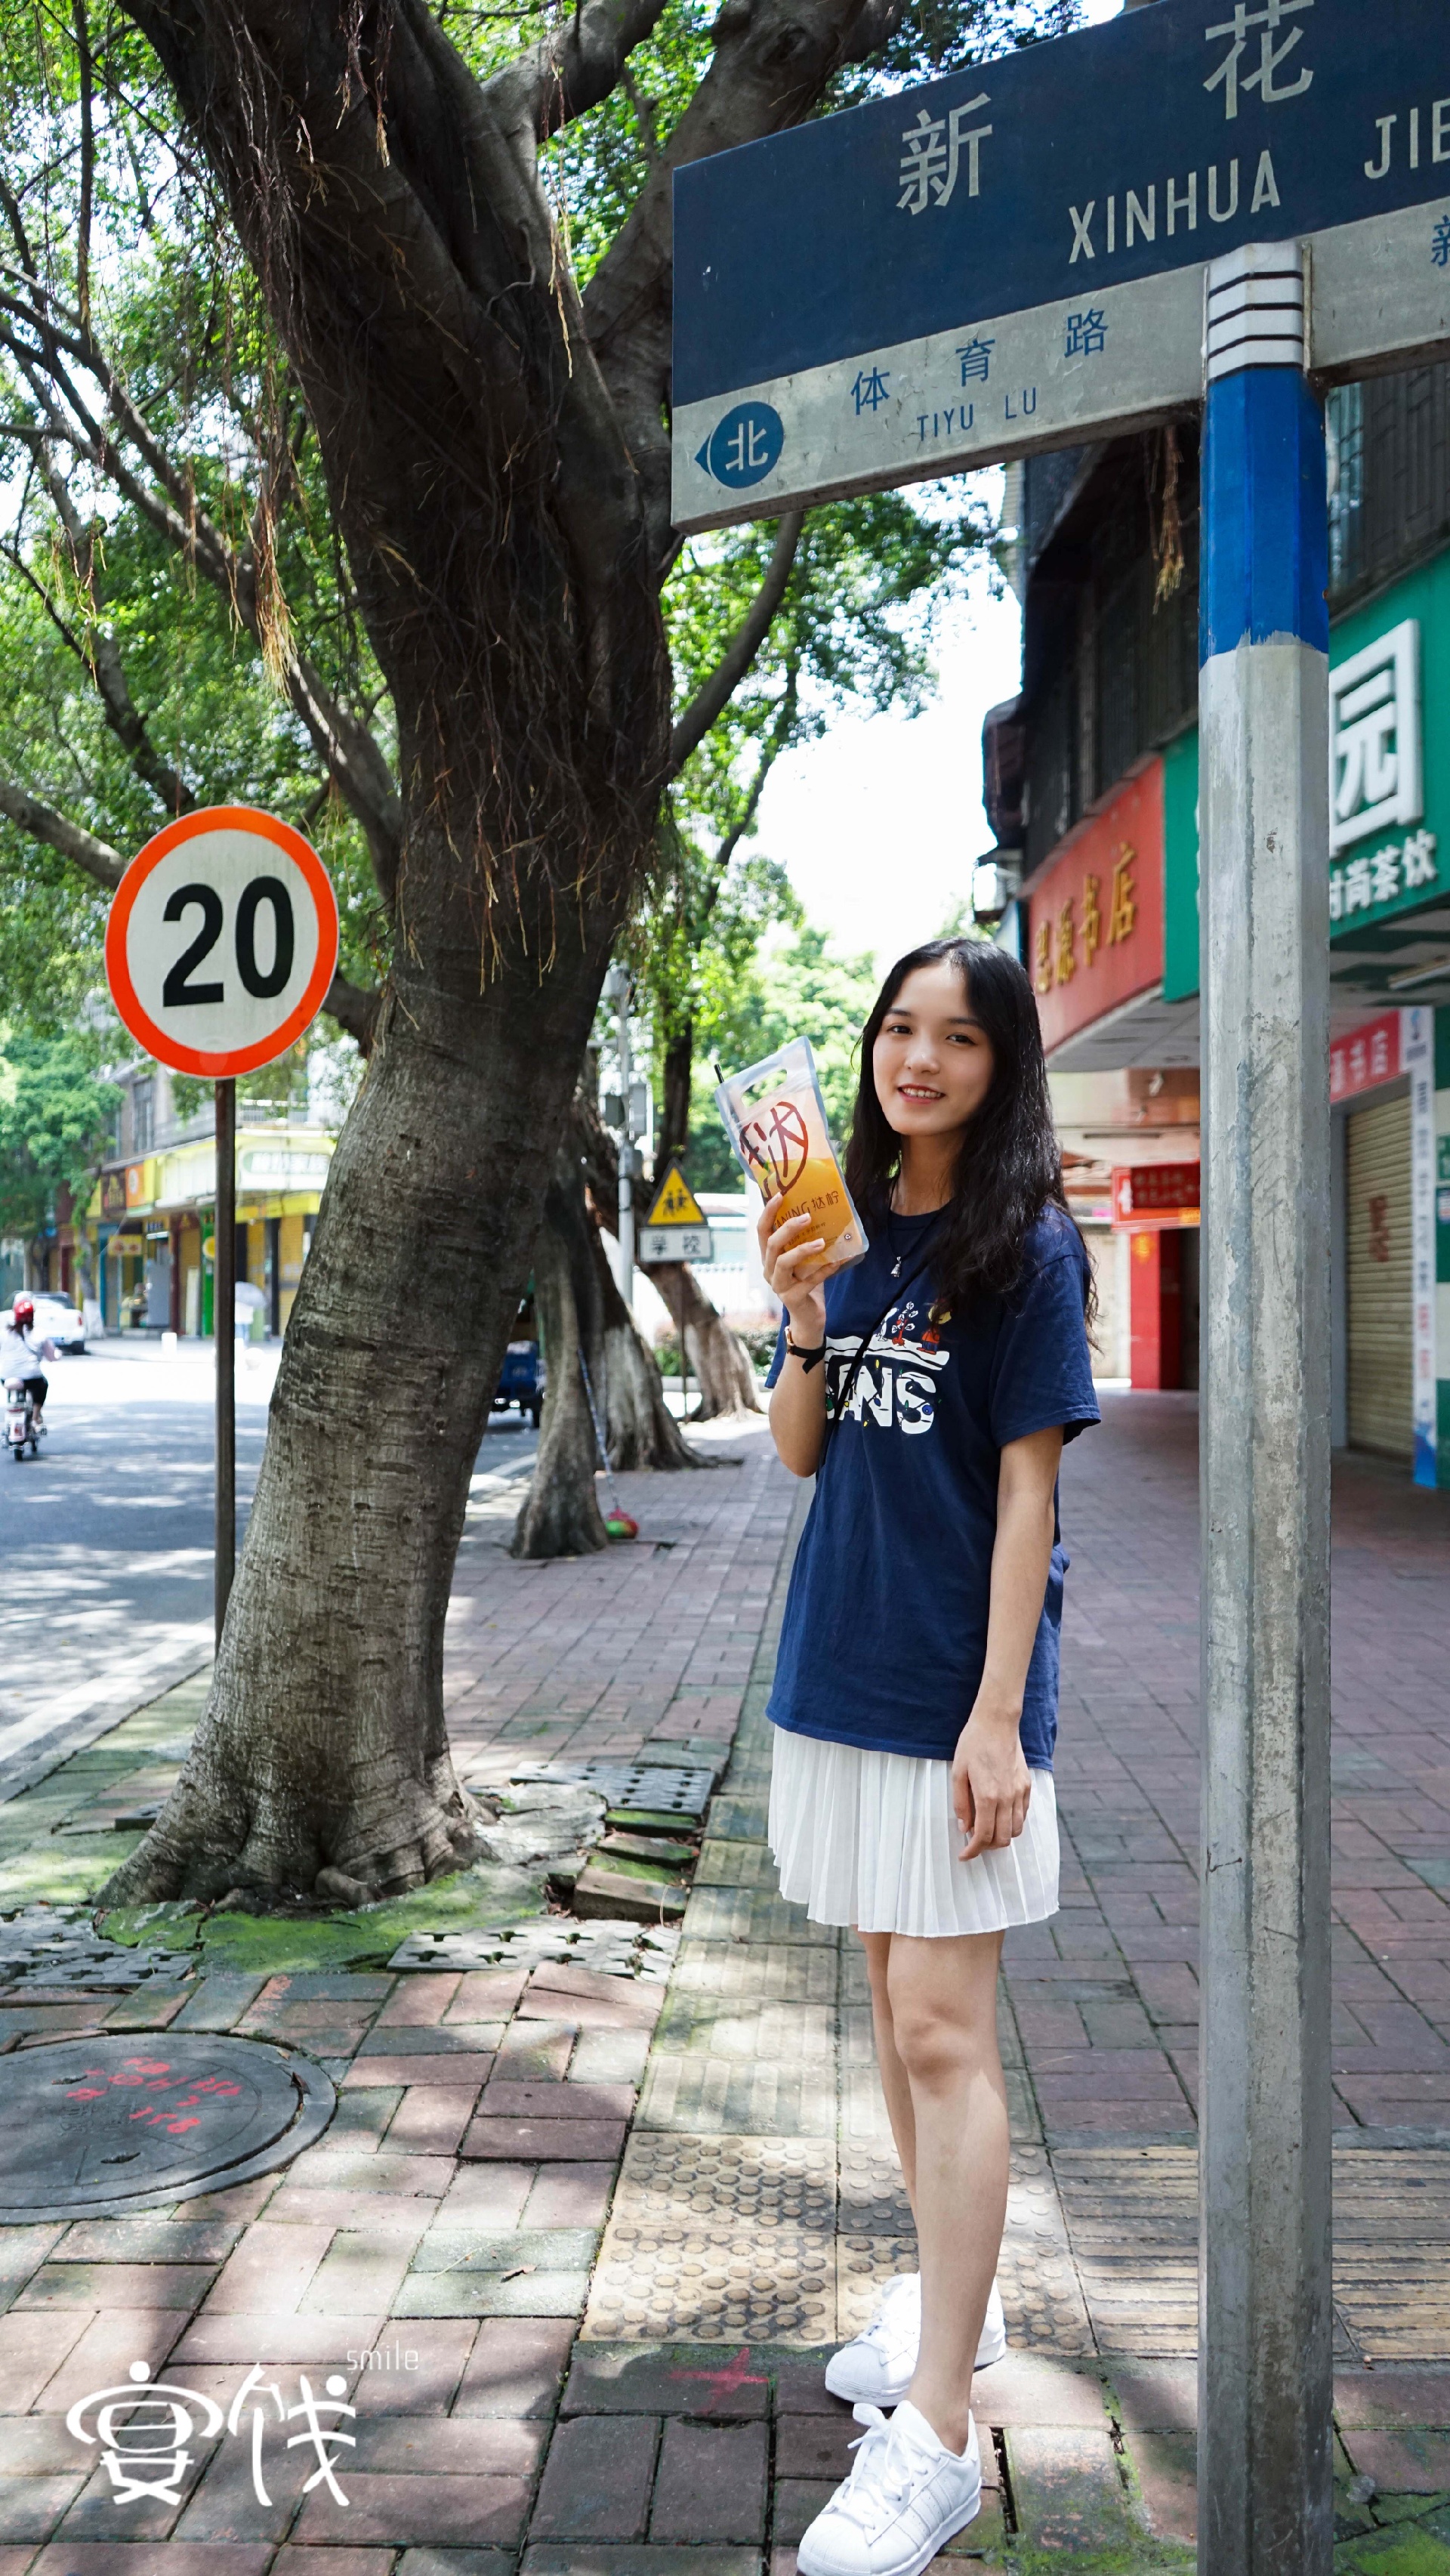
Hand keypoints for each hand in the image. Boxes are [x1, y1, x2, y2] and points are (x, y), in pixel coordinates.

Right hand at [758, 1192, 827, 1337]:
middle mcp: (769, 1270)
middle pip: (771, 1244)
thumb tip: (823, 1212)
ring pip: (784, 1263)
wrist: (809, 1317)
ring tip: (821, 1242)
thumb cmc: (806, 1282)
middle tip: (807, 1216)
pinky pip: (809, 1281)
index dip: (768, 1212)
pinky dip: (826, 1269)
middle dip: (788, 1228)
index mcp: (769, 1257)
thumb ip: (805, 1241)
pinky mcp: (792, 1298)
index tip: (780, 1195)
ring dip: (802, 1249)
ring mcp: (779, 1286)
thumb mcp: (803, 1259)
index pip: (761, 1231)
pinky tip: (840, 1260)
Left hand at [951, 1708, 1031, 1862]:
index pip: (983, 1836)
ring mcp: (1020, 1792)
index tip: (964, 1855)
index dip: (973, 1851)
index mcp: (988, 1796)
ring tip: (987, 1830)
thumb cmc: (973, 1744)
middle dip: (987, 1846)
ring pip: (1016, 1829)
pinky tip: (999, 1815)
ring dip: (1001, 1836)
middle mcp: (1008, 1798)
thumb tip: (964, 1828)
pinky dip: (1012, 1822)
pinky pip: (1023, 1814)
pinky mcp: (1027, 1785)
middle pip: (1003, 1839)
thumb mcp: (958, 1773)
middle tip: (973, 1843)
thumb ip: (961, 1804)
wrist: (997, 1722)